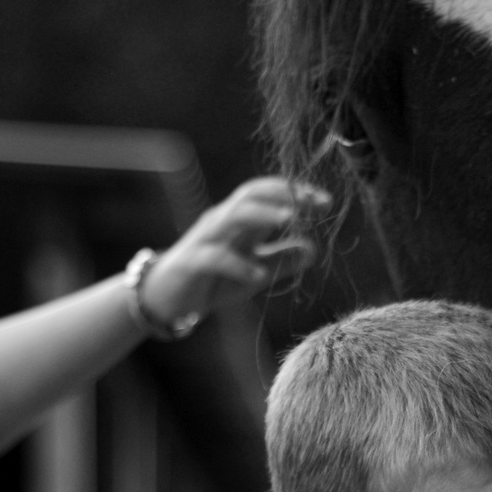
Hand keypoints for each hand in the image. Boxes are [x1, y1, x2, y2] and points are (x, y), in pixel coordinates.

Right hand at [138, 176, 328, 324]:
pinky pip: (214, 258)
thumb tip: (313, 250)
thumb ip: (282, 260)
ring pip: (233, 216)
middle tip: (313, 203)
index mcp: (237, 220)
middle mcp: (221, 222)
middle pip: (250, 196)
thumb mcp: (255, 271)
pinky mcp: (191, 264)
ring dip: (263, 215)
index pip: (265, 194)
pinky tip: (258, 276)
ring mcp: (205, 240)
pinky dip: (238, 265)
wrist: (167, 298)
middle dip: (283, 195)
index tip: (325, 201)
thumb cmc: (214, 280)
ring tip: (290, 221)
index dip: (293, 193)